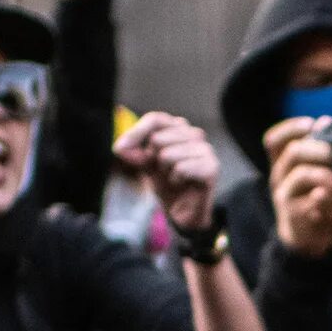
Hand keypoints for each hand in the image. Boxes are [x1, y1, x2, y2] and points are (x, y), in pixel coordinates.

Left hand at [114, 111, 222, 234]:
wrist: (183, 211)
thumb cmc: (166, 183)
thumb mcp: (144, 163)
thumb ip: (133, 151)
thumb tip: (120, 147)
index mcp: (179, 127)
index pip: (155, 119)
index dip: (135, 134)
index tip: (119, 150)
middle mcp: (195, 134)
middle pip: (157, 138)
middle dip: (152, 159)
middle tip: (162, 171)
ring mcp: (205, 149)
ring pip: (167, 154)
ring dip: (164, 171)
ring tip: (173, 178)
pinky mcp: (211, 167)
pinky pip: (180, 168)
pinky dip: (175, 180)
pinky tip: (181, 184)